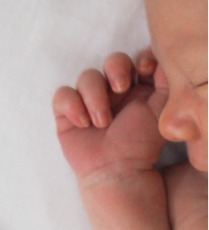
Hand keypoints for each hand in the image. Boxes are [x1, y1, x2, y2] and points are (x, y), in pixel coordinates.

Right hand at [53, 51, 166, 183]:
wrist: (116, 171)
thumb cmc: (141, 145)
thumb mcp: (162, 111)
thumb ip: (167, 83)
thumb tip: (164, 60)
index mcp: (139, 89)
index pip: (137, 60)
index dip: (139, 57)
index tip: (144, 70)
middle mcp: (114, 92)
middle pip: (112, 60)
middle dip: (116, 68)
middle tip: (120, 87)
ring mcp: (90, 101)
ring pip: (87, 76)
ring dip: (95, 96)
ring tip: (102, 123)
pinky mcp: (68, 113)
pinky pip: (63, 95)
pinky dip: (72, 105)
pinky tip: (83, 124)